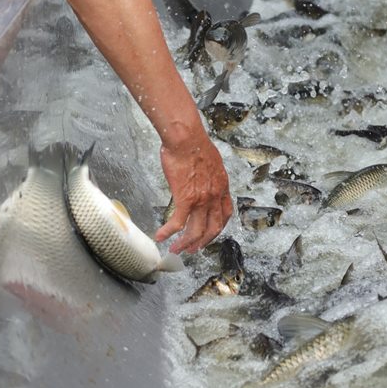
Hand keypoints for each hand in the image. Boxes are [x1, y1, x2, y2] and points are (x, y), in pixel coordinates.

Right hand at [156, 134, 232, 252]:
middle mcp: (215, 196)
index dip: (218, 226)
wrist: (186, 138)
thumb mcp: (210, 161)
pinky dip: (168, 232)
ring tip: (176, 249)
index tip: (211, 232)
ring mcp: (201, 200)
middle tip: (194, 249)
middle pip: (213, 228)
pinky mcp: (185, 199)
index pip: (226, 213)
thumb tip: (201, 177)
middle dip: (203, 241)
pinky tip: (160, 236)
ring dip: (186, 243)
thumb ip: (208, 174)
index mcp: (222, 186)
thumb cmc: (194, 143)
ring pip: (196, 231)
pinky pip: (177, 223)